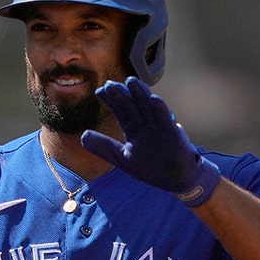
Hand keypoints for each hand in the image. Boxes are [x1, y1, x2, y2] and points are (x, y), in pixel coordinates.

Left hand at [80, 77, 220, 206]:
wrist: (176, 179)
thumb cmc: (150, 168)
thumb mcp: (122, 158)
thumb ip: (103, 147)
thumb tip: (82, 136)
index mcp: (134, 129)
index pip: (121, 111)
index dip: (111, 100)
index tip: (99, 91)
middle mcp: (146, 125)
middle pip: (132, 106)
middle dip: (121, 95)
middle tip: (109, 84)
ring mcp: (159, 128)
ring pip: (148, 108)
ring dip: (141, 95)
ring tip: (131, 81)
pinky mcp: (172, 135)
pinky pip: (166, 121)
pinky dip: (161, 110)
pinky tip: (154, 99)